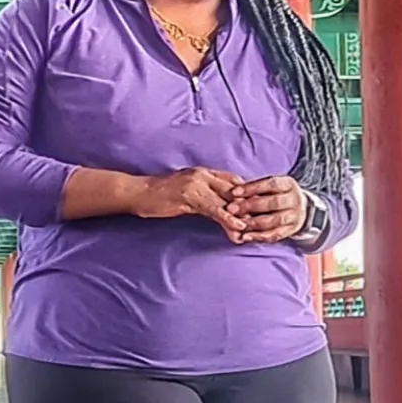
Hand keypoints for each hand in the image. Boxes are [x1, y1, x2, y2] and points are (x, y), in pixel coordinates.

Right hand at [129, 167, 251, 228]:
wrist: (138, 193)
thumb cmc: (160, 196)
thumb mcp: (186, 194)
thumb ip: (204, 198)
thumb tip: (221, 210)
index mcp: (203, 173)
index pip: (233, 181)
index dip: (248, 194)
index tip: (260, 207)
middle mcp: (202, 175)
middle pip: (235, 189)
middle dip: (250, 206)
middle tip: (264, 221)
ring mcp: (196, 184)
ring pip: (227, 200)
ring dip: (242, 215)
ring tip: (253, 229)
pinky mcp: (189, 196)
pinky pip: (213, 209)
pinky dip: (227, 219)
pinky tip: (237, 228)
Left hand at [224, 174, 311, 244]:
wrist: (301, 208)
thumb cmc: (278, 194)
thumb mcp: (272, 186)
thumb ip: (256, 188)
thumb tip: (234, 193)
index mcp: (288, 184)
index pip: (270, 184)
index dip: (252, 188)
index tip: (234, 192)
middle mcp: (294, 200)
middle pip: (272, 203)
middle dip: (249, 206)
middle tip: (231, 209)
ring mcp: (294, 217)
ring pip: (273, 221)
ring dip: (253, 223)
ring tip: (237, 223)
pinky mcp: (290, 230)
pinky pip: (274, 235)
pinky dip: (258, 236)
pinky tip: (245, 236)